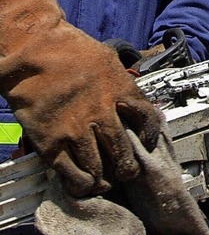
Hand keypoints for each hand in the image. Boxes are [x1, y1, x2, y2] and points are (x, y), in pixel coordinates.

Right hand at [0, 0, 161, 197]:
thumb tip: (132, 100)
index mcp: (120, 89)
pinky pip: (72, 174)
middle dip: (129, 168)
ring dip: (105, 179)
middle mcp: (102, 112)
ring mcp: (77, 129)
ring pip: (100, 168)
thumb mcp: (107, 59)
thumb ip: (121, 82)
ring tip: (105, 181)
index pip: (148, 120)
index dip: (150, 136)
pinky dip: (82, 184)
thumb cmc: (68, 50)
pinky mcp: (52, 143)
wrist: (33, 51)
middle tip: (127, 172)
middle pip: (124, 152)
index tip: (146, 144)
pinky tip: (84, 183)